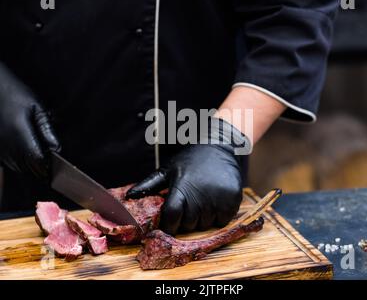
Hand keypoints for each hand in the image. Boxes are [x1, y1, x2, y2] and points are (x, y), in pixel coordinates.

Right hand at [0, 62, 59, 178]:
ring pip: (19, 168)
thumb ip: (47, 129)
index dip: (49, 165)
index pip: (37, 159)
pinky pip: (11, 163)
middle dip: (44, 169)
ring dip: (33, 168)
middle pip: (29, 167)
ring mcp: (1, 148)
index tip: (60, 165)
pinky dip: (22, 165)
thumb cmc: (16, 94)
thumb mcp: (37, 107)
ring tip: (46, 162)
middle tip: (57, 166)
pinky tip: (31, 157)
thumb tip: (57, 148)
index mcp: (19, 133)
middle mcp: (7, 143)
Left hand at [126, 118, 250, 234]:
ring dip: (203, 219)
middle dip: (186, 221)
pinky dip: (218, 216)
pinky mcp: (233, 201)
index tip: (169, 224)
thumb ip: (149, 184)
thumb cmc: (190, 160)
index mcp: (182, 188)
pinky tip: (215, 201)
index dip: (169, 225)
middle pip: (189, 224)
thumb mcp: (168, 169)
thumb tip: (129, 196)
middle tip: (189, 206)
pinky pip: (223, 221)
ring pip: (206, 225)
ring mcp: (218, 199)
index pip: (172, 217)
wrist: (218, 146)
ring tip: (202, 201)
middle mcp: (200, 196)